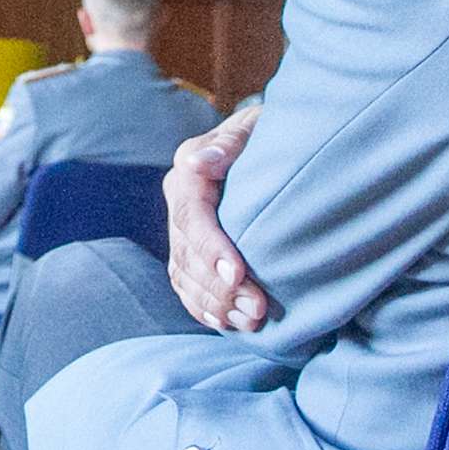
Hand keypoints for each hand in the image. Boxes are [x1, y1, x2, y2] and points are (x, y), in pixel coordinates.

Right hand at [163, 104, 268, 331]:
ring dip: (214, 303)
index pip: (192, 216)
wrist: (266, 142)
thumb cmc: (269, 130)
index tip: (238, 274)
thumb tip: (199, 163)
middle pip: (186, 253)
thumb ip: (229, 143)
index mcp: (189, 169)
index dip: (211, 249)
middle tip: (257, 310)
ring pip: (184, 275)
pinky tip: (229, 323)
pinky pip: (186, 285)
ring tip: (251, 321)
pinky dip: (204, 308)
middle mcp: (179, 201)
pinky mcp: (190, 249)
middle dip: (219, 287)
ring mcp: (182, 228)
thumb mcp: (254, 126)